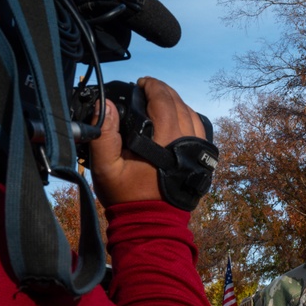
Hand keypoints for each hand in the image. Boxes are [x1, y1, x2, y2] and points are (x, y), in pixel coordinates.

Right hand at [88, 77, 205, 206]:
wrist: (152, 222)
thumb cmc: (128, 197)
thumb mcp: (107, 168)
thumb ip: (104, 135)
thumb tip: (104, 105)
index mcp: (165, 138)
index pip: (163, 98)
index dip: (151, 86)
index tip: (140, 83)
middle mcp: (186, 140)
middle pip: (179, 103)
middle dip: (163, 91)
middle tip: (148, 90)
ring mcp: (197, 150)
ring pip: (191, 114)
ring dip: (177, 103)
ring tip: (161, 101)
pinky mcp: (200, 160)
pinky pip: (199, 129)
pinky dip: (188, 118)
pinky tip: (176, 120)